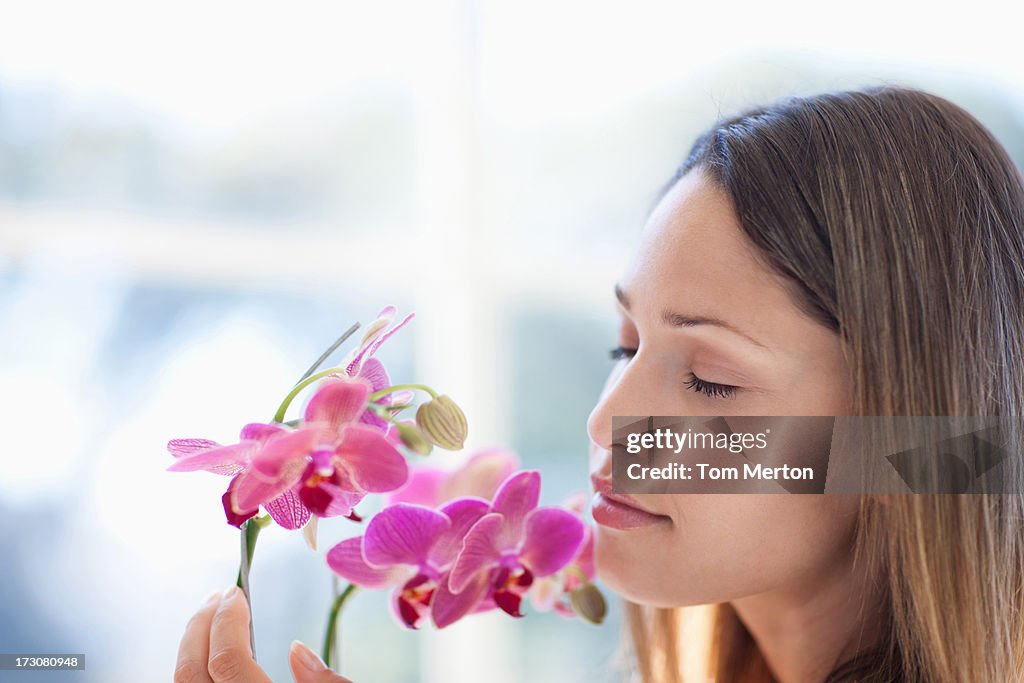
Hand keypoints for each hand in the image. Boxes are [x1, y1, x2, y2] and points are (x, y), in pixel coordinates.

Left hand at [175, 585, 352, 682]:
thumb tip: (297, 651)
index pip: (226, 660)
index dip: (226, 621)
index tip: (235, 592)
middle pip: (190, 672)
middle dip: (200, 627)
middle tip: (216, 596)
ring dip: (194, 647)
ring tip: (210, 620)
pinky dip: (197, 669)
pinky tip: (212, 655)